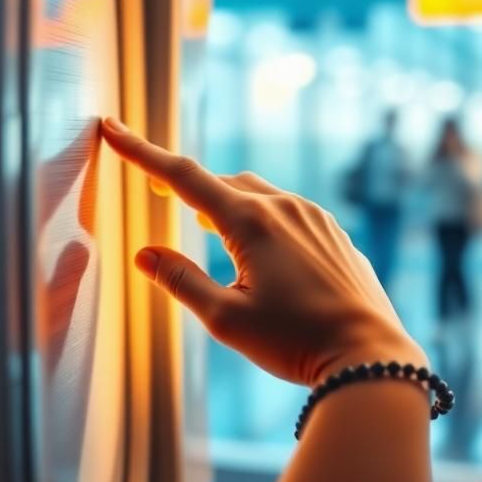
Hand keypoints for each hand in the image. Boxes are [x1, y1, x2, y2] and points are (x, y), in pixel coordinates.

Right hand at [101, 118, 424, 386]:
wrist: (368, 353)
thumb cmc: (294, 340)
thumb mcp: (226, 319)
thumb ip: (181, 281)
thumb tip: (145, 254)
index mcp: (250, 221)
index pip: (182, 176)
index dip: (142, 153)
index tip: (113, 129)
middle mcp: (284, 206)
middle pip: (221, 183)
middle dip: (188, 187)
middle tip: (160, 194)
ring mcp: (314, 215)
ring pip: (258, 194)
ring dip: (227, 204)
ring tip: (210, 230)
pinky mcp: (333, 231)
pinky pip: (288, 210)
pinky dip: (263, 218)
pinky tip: (264, 252)